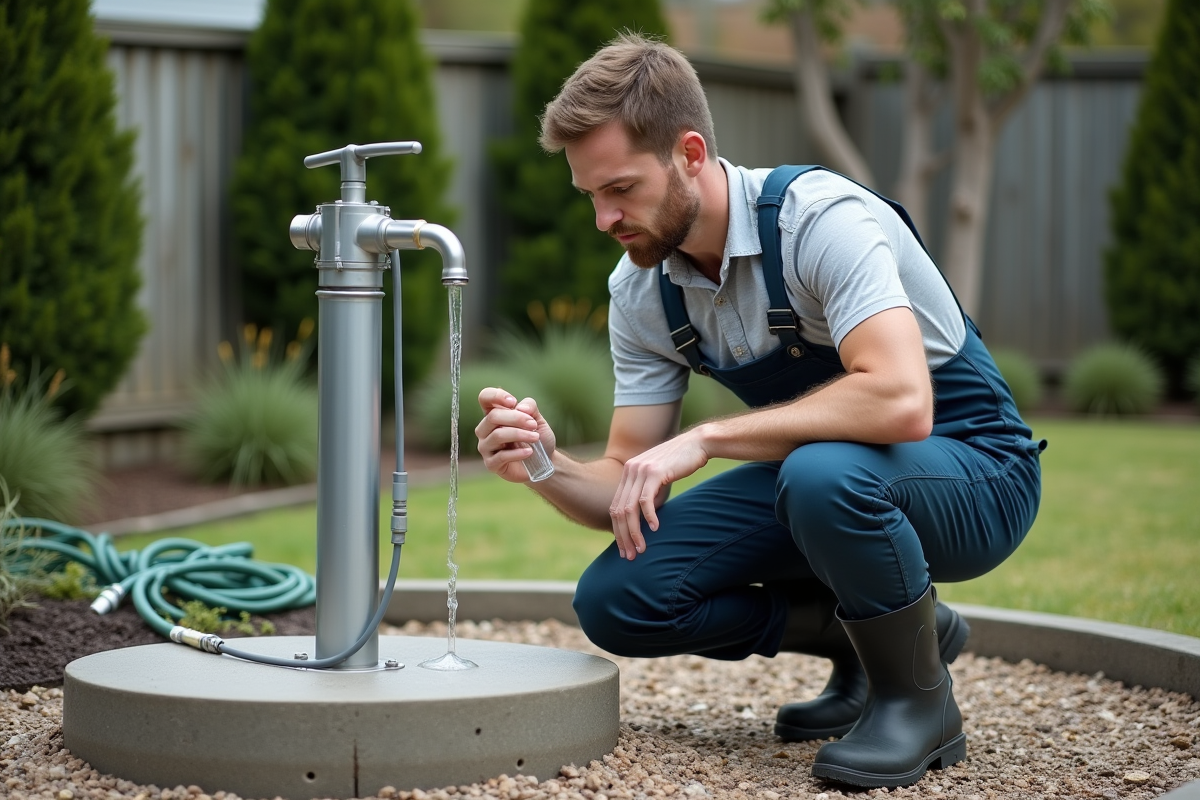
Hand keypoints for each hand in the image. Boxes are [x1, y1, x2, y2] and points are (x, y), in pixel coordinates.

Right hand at [475, 387, 556, 483]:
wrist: (543, 463)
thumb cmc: (536, 438)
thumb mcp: (538, 419)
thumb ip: (530, 407)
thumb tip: (520, 407)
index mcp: (494, 414)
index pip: (485, 398)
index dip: (496, 396)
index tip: (514, 402)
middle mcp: (485, 429)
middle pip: (493, 416)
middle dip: (516, 418)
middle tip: (533, 424)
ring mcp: (486, 447)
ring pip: (497, 435)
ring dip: (519, 434)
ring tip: (535, 438)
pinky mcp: (491, 464)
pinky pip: (501, 456)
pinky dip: (518, 453)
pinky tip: (529, 452)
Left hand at [609, 428, 709, 560]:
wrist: (697, 443)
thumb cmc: (680, 462)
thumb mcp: (657, 476)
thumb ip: (646, 491)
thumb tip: (642, 517)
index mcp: (628, 473)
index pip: (615, 507)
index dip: (618, 530)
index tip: (624, 548)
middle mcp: (630, 470)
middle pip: (618, 511)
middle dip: (623, 536)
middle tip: (629, 555)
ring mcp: (640, 470)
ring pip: (629, 509)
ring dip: (634, 532)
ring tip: (641, 548)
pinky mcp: (654, 472)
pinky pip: (646, 500)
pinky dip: (649, 517)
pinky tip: (655, 529)